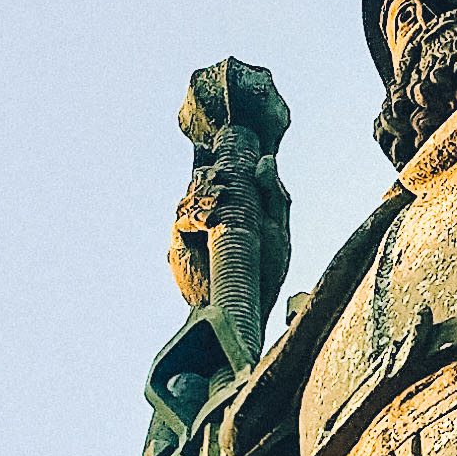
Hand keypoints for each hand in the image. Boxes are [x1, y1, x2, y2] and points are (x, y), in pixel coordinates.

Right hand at [167, 133, 291, 311]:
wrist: (250, 306)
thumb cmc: (266, 272)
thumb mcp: (276, 229)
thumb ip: (273, 195)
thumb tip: (265, 160)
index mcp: (227, 211)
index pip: (213, 179)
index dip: (207, 161)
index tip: (210, 148)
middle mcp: (205, 219)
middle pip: (196, 186)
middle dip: (206, 176)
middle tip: (221, 176)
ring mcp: (190, 235)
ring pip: (187, 203)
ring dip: (201, 196)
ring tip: (221, 195)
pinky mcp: (180, 251)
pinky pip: (181, 226)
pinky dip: (193, 219)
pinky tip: (209, 220)